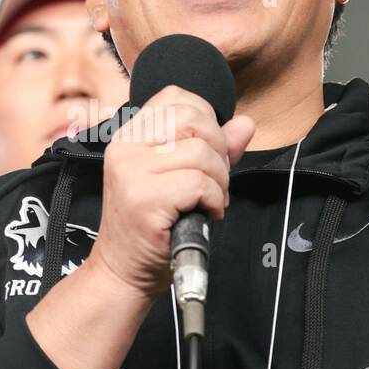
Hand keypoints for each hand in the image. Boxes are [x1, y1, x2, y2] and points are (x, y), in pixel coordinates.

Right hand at [92, 86, 254, 298]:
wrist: (123, 271)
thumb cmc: (152, 226)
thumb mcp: (180, 178)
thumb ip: (213, 149)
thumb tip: (245, 124)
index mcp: (130, 134)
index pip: (177, 97)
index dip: (206, 120)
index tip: (206, 151)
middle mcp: (125, 146)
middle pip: (195, 120)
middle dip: (218, 151)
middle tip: (213, 182)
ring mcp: (131, 170)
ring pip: (201, 153)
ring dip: (218, 181)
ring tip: (208, 201)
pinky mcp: (144, 197)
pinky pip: (200, 183)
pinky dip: (214, 200)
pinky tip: (204, 213)